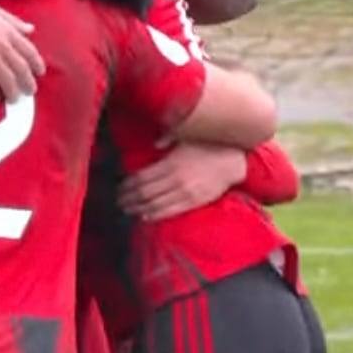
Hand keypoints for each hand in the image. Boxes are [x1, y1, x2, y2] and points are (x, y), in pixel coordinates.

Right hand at [0, 0, 45, 102]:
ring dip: (12, 91)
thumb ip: (14, 21)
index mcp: (8, 30)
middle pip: (21, 68)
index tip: (40, 73)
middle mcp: (2, 44)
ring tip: (13, 99)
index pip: (30, 51)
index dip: (37, 64)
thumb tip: (31, 29)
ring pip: (7, 78)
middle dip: (28, 82)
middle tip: (30, 92)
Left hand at [117, 142, 246, 220]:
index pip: (141, 178)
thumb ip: (168, 138)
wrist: (233, 160)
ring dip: (138, 208)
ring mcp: (185, 193)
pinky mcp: (194, 202)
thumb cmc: (209, 145)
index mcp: (170, 163)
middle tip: (119, 200)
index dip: (127, 185)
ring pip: (154, 205)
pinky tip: (145, 216)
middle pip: (144, 193)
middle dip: (129, 198)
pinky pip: (170, 211)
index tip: (119, 188)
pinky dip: (155, 215)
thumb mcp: (187, 136)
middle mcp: (175, 180)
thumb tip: (155, 143)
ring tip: (128, 209)